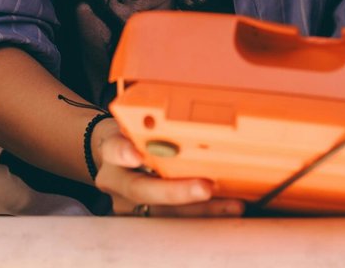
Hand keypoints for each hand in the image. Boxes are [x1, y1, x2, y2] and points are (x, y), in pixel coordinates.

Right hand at [92, 122, 244, 216]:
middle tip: (206, 188)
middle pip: (142, 190)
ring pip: (163, 212)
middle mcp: (117, 183)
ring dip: (200, 210)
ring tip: (232, 204)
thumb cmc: (133, 136)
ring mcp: (130, 205)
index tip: (136, 155)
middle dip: (176, 192)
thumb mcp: (136, 123)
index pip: (113, 149)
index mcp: (112, 153)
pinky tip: (230, 209)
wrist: (118, 156)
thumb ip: (152, 125)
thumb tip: (187, 122)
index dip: (123, 153)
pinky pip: (177, 220)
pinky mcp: (147, 217)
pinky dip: (205, 215)